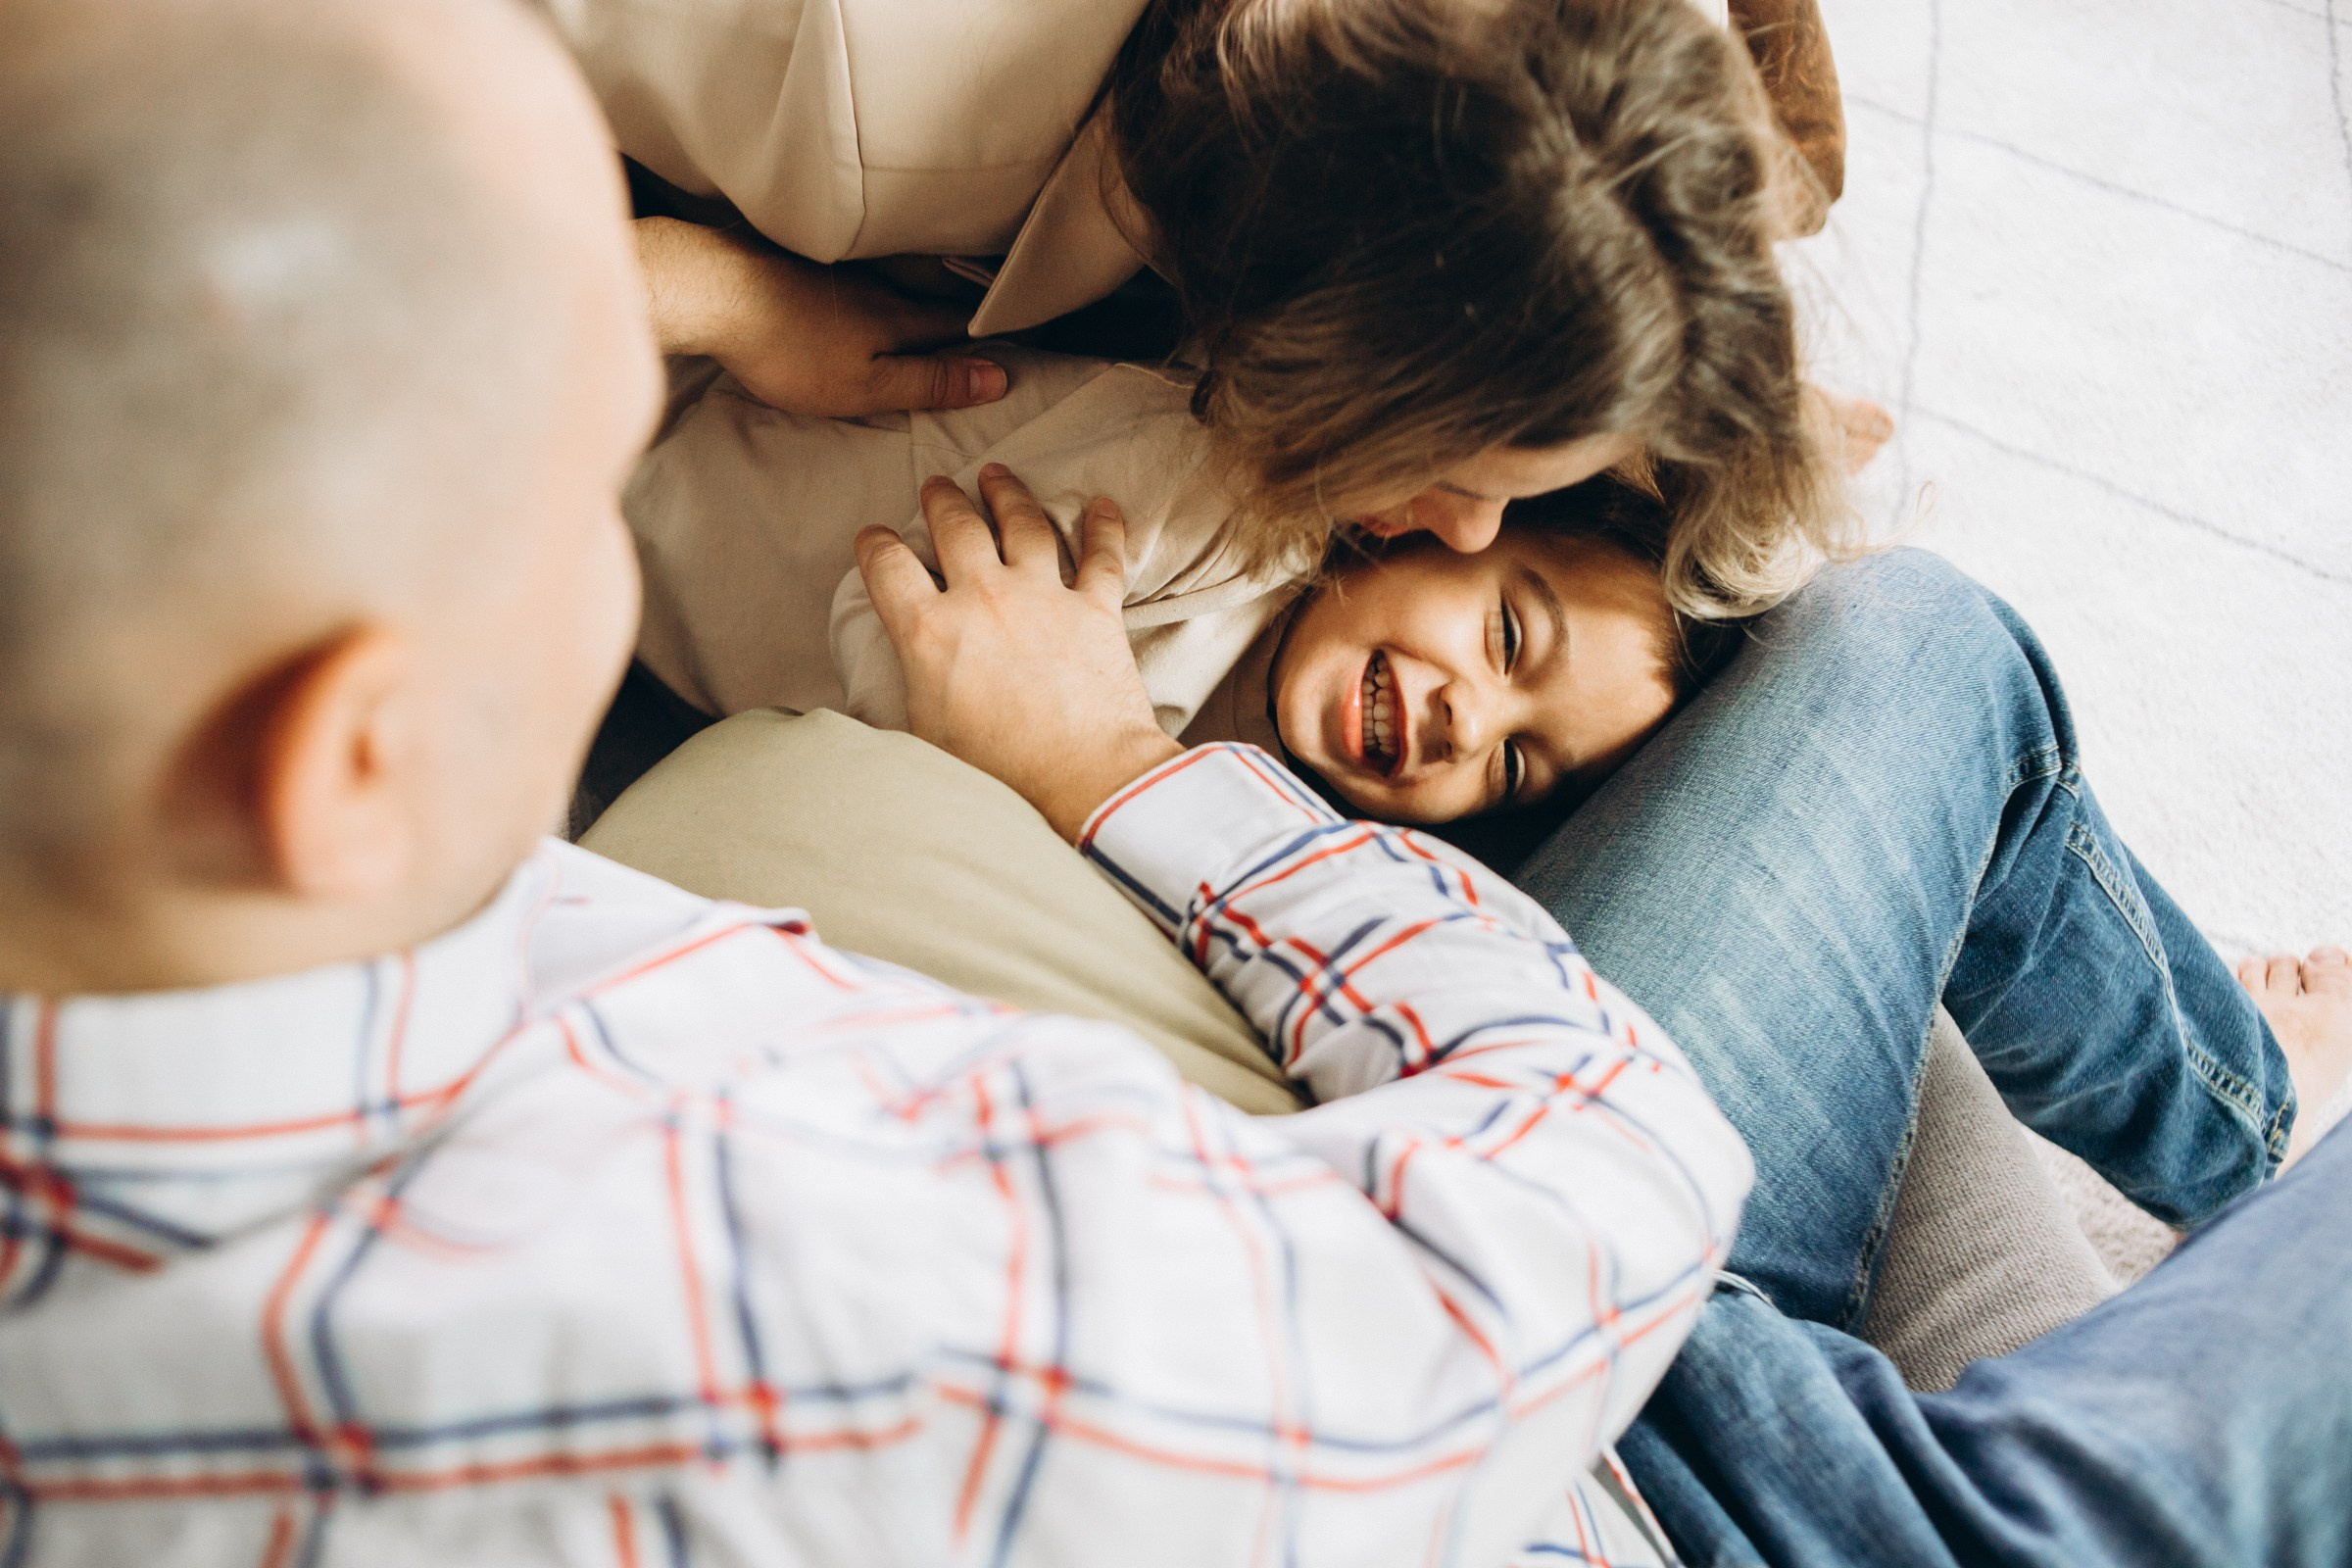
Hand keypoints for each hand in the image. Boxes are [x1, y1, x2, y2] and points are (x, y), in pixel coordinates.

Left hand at [634, 218, 1009, 416]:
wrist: (713, 291)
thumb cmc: (790, 351)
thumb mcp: (865, 385)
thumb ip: (929, 381)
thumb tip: (998, 377)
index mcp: (899, 319)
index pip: (961, 326)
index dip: (993, 334)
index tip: (1026, 335)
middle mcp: (878, 287)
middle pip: (932, 298)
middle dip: (964, 306)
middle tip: (995, 311)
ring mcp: (840, 270)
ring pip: (895, 281)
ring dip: (924, 288)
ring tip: (945, 295)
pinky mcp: (803, 262)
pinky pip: (855, 271)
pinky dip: (876, 278)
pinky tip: (870, 281)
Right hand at [855, 466, 1180, 838]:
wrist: (1083, 781)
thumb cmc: (998, 775)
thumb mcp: (922, 736)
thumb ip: (904, 692)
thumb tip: (879, 691)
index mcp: (929, 631)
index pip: (887, 566)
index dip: (875, 545)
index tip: (874, 537)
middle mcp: (984, 598)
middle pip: (956, 526)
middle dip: (941, 499)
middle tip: (936, 484)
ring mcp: (1044, 596)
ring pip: (1023, 523)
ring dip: (1007, 493)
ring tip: (997, 474)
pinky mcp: (1097, 608)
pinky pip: (1102, 554)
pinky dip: (1103, 526)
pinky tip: (1102, 505)